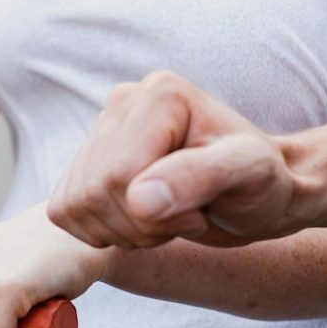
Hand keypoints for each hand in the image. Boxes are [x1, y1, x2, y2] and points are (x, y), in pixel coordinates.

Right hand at [47, 71, 295, 248]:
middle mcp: (122, 103)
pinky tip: (145, 218)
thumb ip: (198, 179)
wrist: (259, 192)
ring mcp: (101, 132)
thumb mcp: (248, 176)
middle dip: (140, 226)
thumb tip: (140, 199)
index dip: (153, 214)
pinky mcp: (87, 163)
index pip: (117, 175)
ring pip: (74, 207)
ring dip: (125, 232)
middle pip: (92, 193)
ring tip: (169, 216)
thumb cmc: (262, 182)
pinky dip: (104, 232)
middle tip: (187, 216)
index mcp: (159, 95)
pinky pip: (64, 213)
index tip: (200, 209)